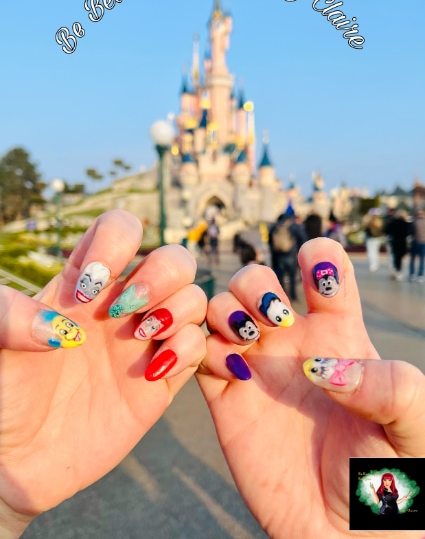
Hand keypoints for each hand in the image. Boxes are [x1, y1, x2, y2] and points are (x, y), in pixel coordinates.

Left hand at [0, 210, 206, 536]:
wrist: (16, 460)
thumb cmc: (1, 395)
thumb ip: (8, 316)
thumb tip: (61, 326)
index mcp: (83, 284)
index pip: (120, 231)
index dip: (115, 243)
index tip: (88, 286)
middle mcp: (121, 306)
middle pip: (173, 259)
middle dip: (162, 274)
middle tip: (126, 309)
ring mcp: (145, 342)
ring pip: (194, 299)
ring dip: (178, 310)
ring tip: (144, 335)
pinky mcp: (162, 381)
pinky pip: (198, 347)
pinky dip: (188, 349)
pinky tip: (151, 372)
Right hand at [197, 238, 424, 538]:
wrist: (346, 537)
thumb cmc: (391, 482)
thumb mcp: (413, 428)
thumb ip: (389, 385)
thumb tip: (323, 366)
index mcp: (339, 334)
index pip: (323, 271)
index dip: (317, 259)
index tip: (317, 280)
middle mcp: (291, 343)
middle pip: (255, 279)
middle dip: (255, 283)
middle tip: (275, 320)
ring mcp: (255, 369)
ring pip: (218, 309)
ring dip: (224, 309)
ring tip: (248, 340)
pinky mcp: (226, 399)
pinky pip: (197, 355)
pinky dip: (202, 348)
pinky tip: (232, 372)